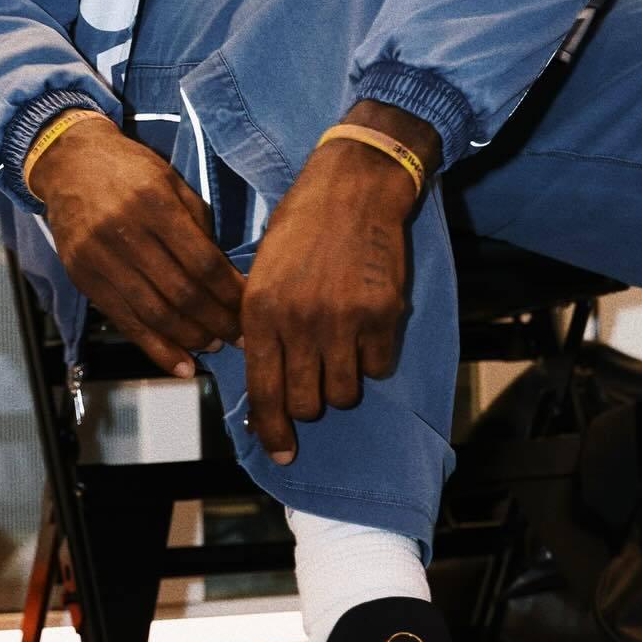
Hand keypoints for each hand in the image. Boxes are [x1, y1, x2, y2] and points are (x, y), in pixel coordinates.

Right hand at [31, 115, 243, 377]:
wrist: (69, 162)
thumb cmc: (129, 168)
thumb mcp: (170, 180)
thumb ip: (197, 224)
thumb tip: (224, 273)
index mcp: (154, 204)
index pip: (202, 262)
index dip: (230, 292)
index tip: (251, 307)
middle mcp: (125, 233)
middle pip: (181, 292)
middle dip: (216, 320)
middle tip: (241, 336)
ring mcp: (100, 259)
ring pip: (154, 312)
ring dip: (189, 337)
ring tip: (214, 345)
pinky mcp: (83, 277)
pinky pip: (124, 321)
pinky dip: (154, 347)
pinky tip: (180, 365)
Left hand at [241, 103, 438, 463]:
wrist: (352, 188)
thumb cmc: (300, 228)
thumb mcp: (261, 273)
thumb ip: (259, 326)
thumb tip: (260, 379)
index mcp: (261, 312)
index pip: (264, 392)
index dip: (272, 431)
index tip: (282, 453)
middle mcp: (299, 321)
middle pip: (308, 402)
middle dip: (312, 402)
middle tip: (316, 381)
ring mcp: (343, 320)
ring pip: (345, 390)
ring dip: (344, 380)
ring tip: (341, 348)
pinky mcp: (382, 313)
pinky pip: (378, 365)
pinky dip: (373, 356)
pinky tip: (366, 326)